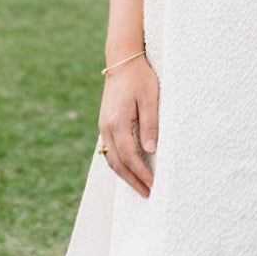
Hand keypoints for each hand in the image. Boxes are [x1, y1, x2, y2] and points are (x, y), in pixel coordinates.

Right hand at [97, 57, 158, 197]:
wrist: (122, 61)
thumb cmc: (140, 78)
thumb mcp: (150, 99)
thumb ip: (150, 125)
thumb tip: (150, 151)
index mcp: (117, 122)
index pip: (129, 156)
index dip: (141, 172)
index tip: (154, 184)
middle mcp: (106, 127)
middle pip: (117, 162)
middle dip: (132, 180)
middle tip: (147, 194)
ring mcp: (103, 126)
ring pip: (111, 158)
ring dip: (124, 175)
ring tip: (139, 186)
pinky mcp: (105, 124)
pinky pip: (109, 149)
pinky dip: (119, 163)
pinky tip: (129, 169)